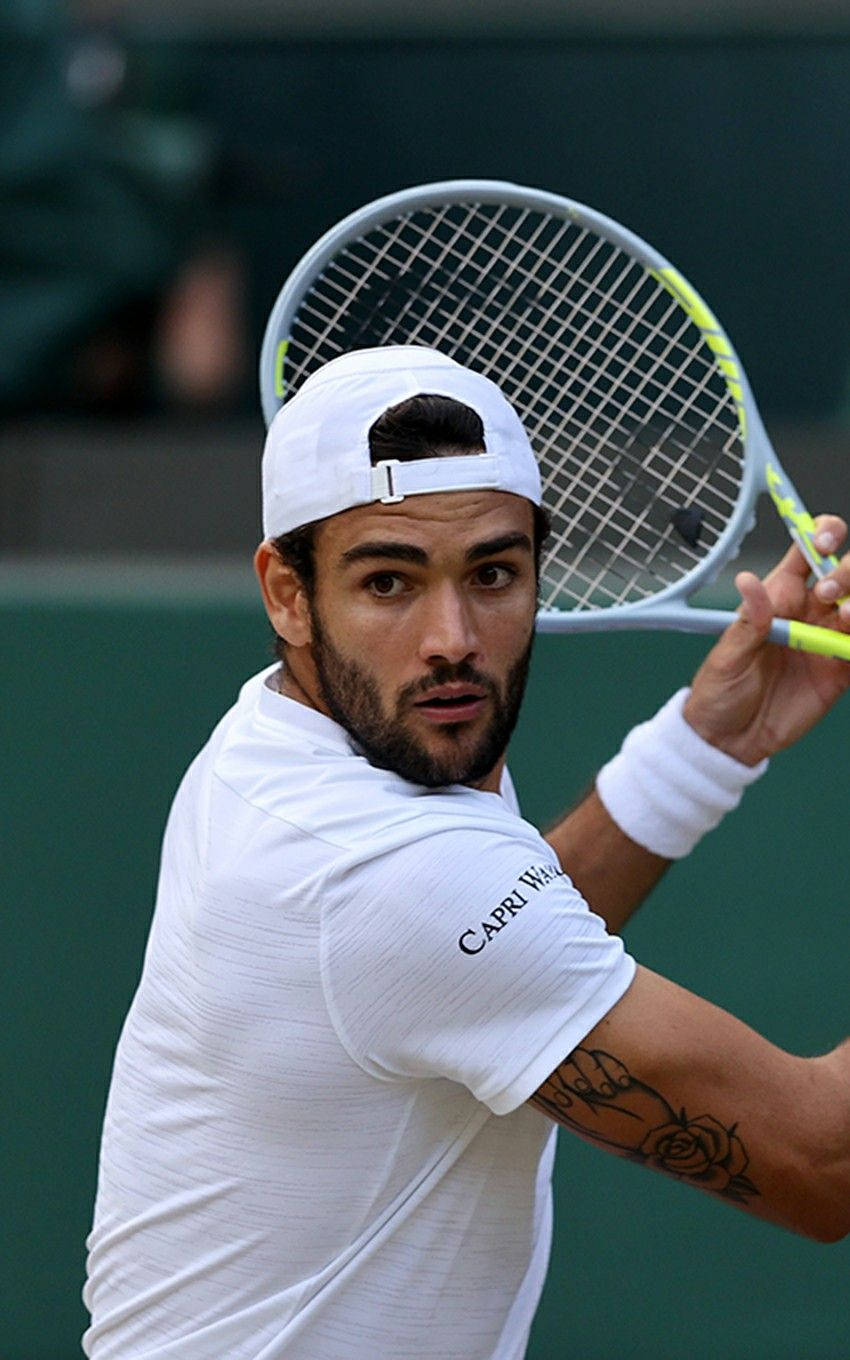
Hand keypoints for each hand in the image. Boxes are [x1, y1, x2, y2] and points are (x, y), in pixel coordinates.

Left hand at [683, 515, 849, 764]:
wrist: (729, 740)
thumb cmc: (720, 690)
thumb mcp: (728, 656)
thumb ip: (748, 621)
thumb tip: (747, 580)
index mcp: (780, 596)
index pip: (808, 552)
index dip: (823, 534)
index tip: (824, 539)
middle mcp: (810, 612)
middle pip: (845, 574)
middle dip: (847, 572)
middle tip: (827, 594)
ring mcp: (828, 640)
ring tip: (846, 619)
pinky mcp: (840, 672)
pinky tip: (849, 648)